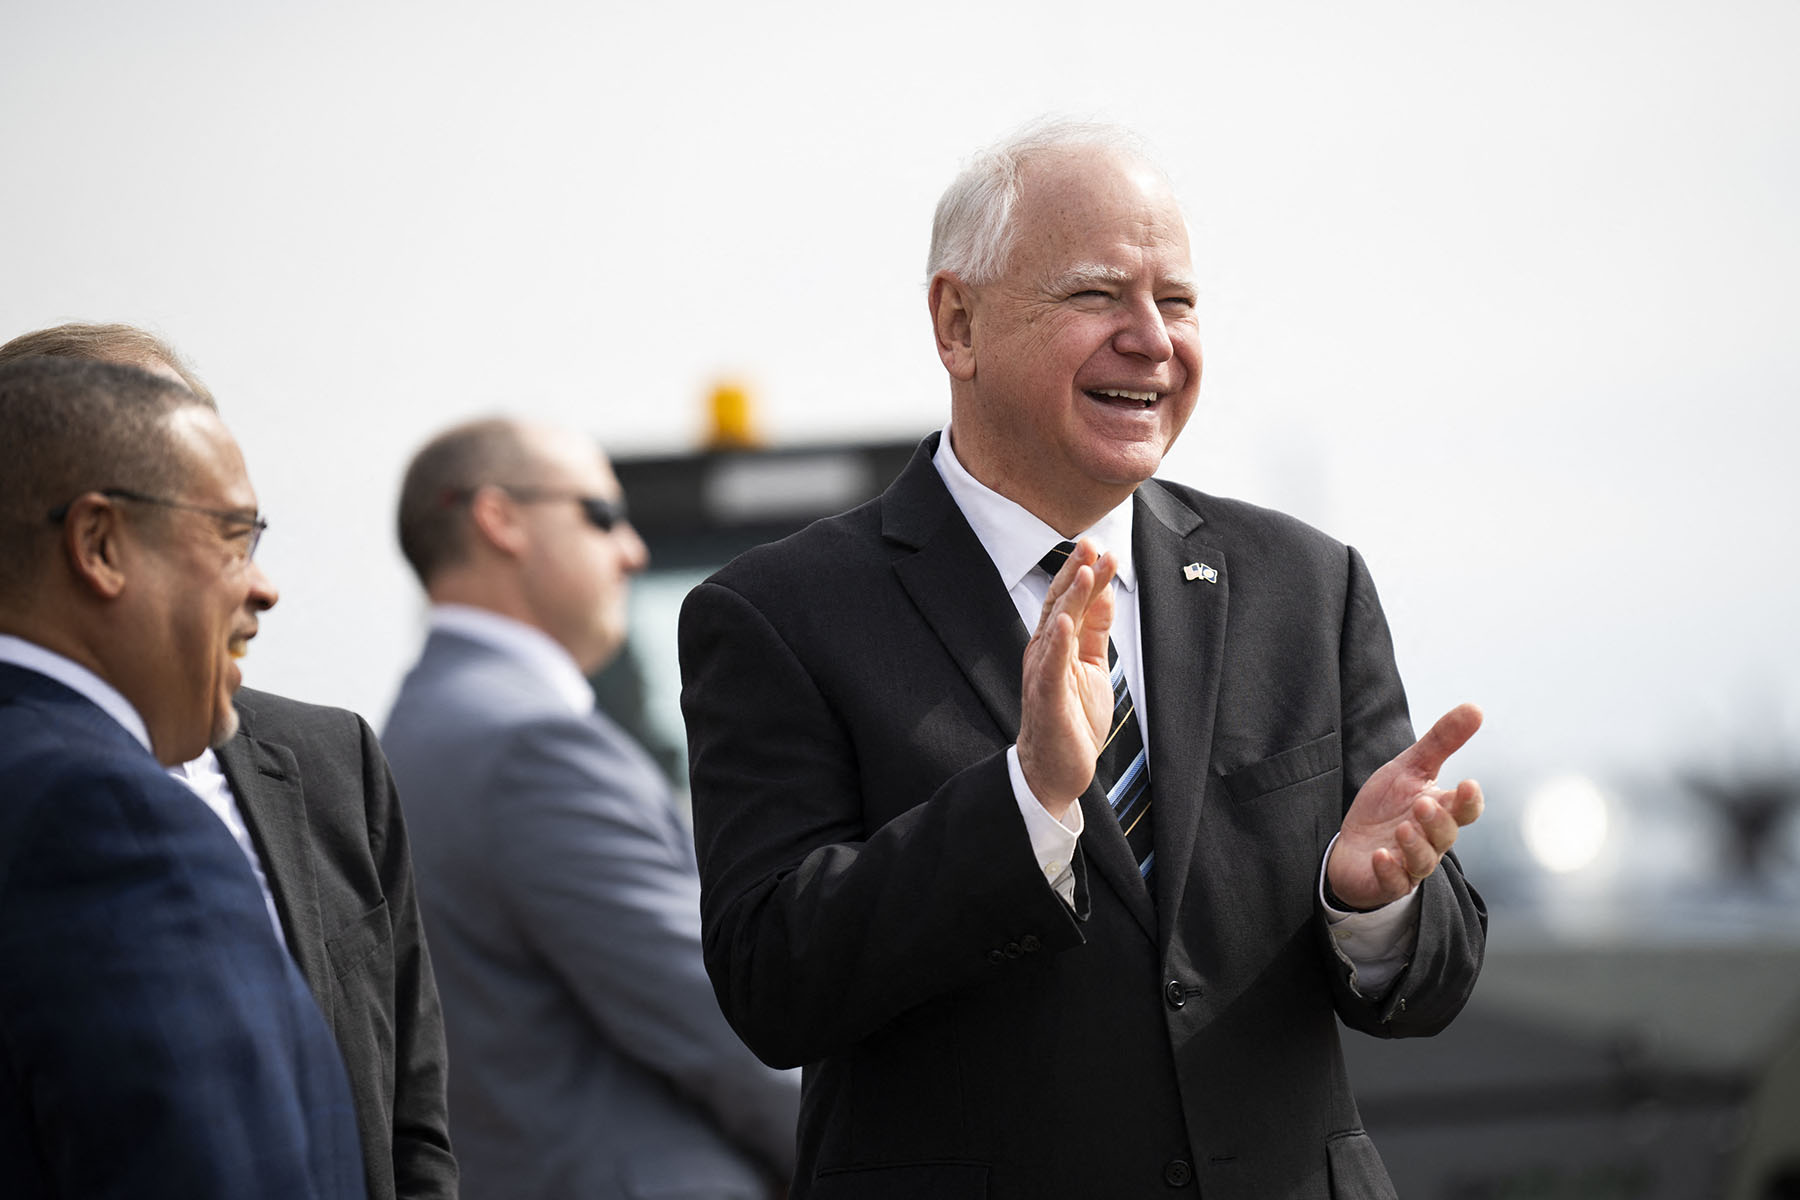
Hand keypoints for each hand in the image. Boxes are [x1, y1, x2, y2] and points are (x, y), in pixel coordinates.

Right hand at [1017, 540, 1116, 819]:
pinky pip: (1051, 666)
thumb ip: (1096, 631)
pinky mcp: (1047, 696)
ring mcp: (1043, 673)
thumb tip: (1106, 593)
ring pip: (1056, 628)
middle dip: (1076, 573)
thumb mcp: (1092, 666)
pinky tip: (1064, 620)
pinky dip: (1057, 642)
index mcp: (1054, 644)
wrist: (1056, 769)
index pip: (1067, 599)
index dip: (1081, 571)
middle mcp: (1043, 652)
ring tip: (1085, 571)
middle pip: (1059, 604)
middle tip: (1092, 545)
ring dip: (1071, 598)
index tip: (1097, 546)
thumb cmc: (1072, 719)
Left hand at [1326, 703, 1484, 909]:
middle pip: (1446, 835)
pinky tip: (1380, 856)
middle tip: (1423, 803)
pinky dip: (1389, 870)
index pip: (1465, 809)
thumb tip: (1476, 707)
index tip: (1467, 783)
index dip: (1469, 800)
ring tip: (1402, 828)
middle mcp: (1431, 840)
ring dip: (1415, 845)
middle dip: (1437, 820)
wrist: (1353, 846)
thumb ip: (1442, 741)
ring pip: (1423, 861)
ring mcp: (1410, 864)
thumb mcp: (1409, 768)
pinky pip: (1394, 882)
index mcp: (1440, 811)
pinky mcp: (1387, 882)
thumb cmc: (1387, 806)